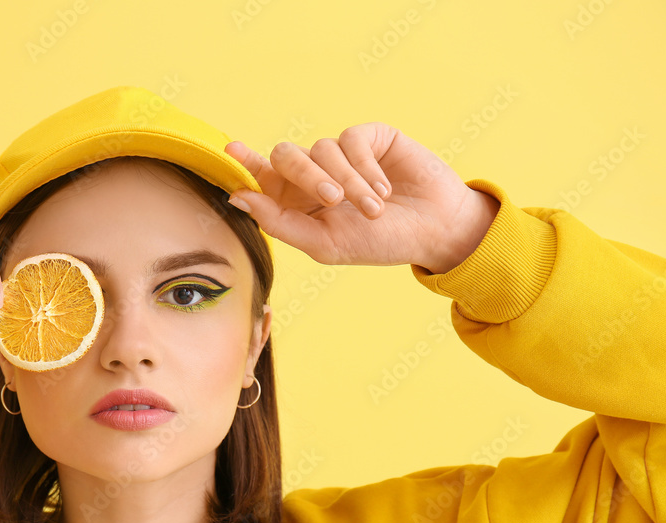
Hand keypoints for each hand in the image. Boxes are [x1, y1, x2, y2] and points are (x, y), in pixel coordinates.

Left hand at [224, 122, 499, 272]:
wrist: (434, 231)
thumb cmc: (379, 243)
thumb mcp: (324, 243)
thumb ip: (279, 221)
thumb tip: (238, 197)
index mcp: (298, 201)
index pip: (264, 176)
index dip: (245, 162)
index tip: (231, 151)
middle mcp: (316, 173)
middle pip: (286, 156)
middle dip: (306, 177)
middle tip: (331, 201)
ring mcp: (342, 153)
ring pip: (322, 149)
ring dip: (348, 183)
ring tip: (374, 210)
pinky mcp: (370, 137)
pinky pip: (351, 140)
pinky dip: (365, 167)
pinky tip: (384, 189)